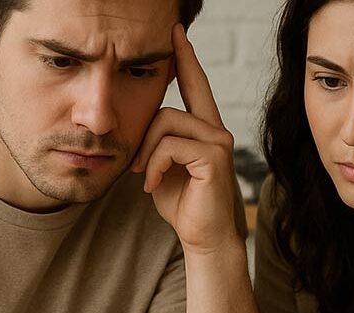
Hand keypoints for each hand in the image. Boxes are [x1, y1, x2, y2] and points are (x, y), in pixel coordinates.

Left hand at [132, 23, 239, 254]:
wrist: (204, 239)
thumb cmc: (183, 207)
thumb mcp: (161, 168)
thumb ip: (157, 143)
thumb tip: (140, 127)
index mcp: (205, 129)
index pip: (194, 84)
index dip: (184, 58)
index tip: (175, 32)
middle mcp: (216, 130)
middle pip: (167, 108)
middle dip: (143, 137)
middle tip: (135, 167)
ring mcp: (218, 141)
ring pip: (166, 124)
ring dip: (146, 153)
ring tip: (143, 177)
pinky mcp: (214, 157)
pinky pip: (170, 146)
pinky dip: (153, 166)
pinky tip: (151, 186)